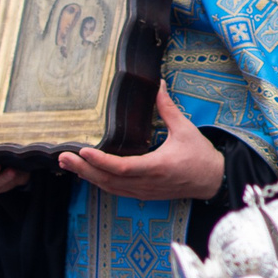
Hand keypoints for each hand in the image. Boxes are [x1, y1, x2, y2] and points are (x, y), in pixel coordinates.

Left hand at [62, 85, 225, 200]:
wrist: (213, 179)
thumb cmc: (200, 155)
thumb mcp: (185, 129)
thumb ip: (168, 108)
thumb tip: (158, 84)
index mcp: (157, 166)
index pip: (122, 167)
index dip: (100, 162)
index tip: (84, 151)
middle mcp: (147, 182)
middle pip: (108, 180)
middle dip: (84, 169)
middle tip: (63, 157)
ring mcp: (144, 191)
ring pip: (110, 188)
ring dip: (88, 177)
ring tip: (69, 164)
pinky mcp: (144, 193)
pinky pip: (117, 191)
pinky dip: (100, 183)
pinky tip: (88, 174)